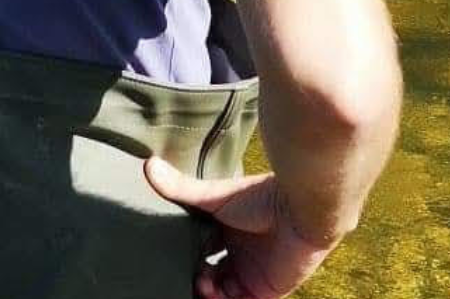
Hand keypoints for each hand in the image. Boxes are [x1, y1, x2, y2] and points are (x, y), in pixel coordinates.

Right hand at [145, 157, 333, 298]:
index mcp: (228, 229)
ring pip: (221, 294)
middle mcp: (239, 252)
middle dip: (193, 279)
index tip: (168, 258)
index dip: (184, 257)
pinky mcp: (265, 291)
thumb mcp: (214, 195)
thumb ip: (180, 188)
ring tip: (202, 283)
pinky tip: (213, 294)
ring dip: (206, 293)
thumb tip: (147, 164)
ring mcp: (252, 273)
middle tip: (184, 275)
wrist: (301, 212)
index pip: (199, 250)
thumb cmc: (261, 197)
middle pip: (209, 275)